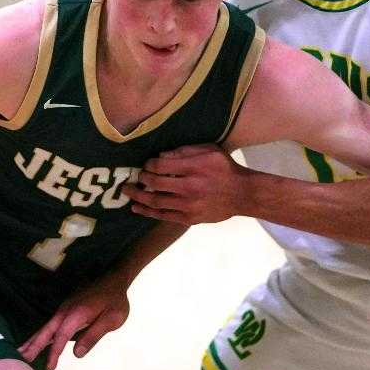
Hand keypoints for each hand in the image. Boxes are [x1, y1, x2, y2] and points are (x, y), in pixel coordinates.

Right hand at [18, 276, 130, 369]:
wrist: (114, 279)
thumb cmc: (115, 300)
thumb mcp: (112, 319)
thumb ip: (94, 335)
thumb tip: (76, 354)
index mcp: (78, 313)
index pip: (62, 336)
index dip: (55, 352)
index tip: (50, 368)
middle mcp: (66, 311)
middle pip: (47, 330)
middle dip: (33, 345)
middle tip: (20, 359)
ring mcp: (64, 309)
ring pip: (46, 327)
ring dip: (33, 340)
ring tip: (20, 353)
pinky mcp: (65, 311)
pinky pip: (50, 325)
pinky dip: (41, 335)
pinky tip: (34, 343)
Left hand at [124, 144, 247, 224]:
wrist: (242, 194)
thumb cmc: (224, 168)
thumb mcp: (209, 150)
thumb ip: (184, 151)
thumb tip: (161, 156)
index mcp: (194, 168)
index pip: (161, 166)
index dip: (149, 165)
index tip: (146, 164)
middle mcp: (189, 187)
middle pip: (155, 183)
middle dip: (141, 179)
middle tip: (135, 177)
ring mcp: (189, 205)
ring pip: (156, 202)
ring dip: (138, 197)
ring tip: (127, 192)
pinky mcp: (189, 218)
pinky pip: (164, 216)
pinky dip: (148, 212)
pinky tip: (137, 208)